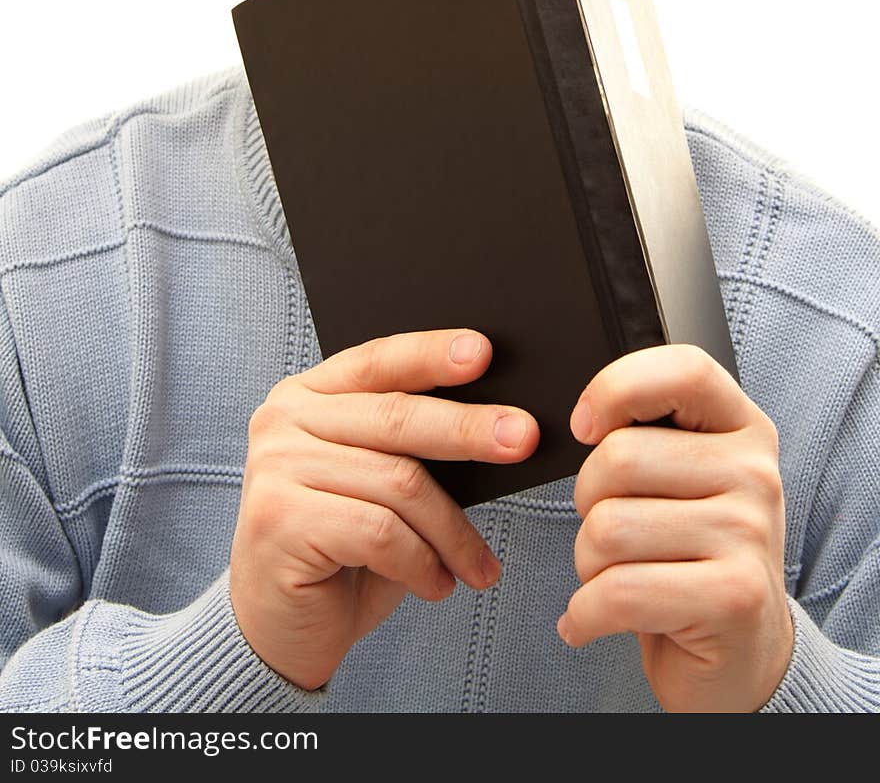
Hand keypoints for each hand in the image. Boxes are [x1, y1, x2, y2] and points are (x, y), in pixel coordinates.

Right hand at [229, 328, 538, 689]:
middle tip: (524, 439)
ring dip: (451, 532)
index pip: (378, 361)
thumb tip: (497, 423)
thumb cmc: (344, 554)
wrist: (279, 633)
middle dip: (468, 429)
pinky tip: (435, 585)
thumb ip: (410, 448)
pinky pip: (381, 532)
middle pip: (396, 416)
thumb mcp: (379, 487)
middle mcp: (283, 420)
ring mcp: (276, 467)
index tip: (483, 350)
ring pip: (399, 481)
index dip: (431, 353)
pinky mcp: (279, 519)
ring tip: (475, 566)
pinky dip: (422, 563)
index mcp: (308, 395)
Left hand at [558, 344, 792, 712]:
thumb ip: (649, 434)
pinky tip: (592, 620)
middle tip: (611, 535)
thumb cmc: (691, 557)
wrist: (742, 657)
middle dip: (586, 504)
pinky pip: (617, 593)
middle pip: (618, 458)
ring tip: (617, 579)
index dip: (617, 387)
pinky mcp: (733, 598)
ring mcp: (749, 535)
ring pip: (607, 528)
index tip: (585, 426)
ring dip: (587, 565)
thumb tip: (584, 418)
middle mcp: (755, 474)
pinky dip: (585, 615)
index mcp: (742, 428)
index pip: (684, 370)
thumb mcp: (685, 479)